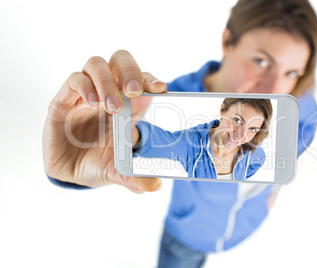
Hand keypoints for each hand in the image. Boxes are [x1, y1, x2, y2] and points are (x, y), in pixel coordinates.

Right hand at [42, 50, 166, 192]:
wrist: (69, 173)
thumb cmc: (99, 164)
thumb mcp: (118, 171)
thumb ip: (134, 177)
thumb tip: (154, 186)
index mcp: (129, 105)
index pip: (142, 80)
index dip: (151, 80)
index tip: (160, 89)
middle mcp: (109, 94)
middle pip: (121, 62)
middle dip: (130, 71)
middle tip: (134, 91)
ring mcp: (87, 94)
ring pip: (97, 65)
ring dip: (107, 81)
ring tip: (111, 106)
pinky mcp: (64, 99)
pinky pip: (74, 80)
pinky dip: (84, 86)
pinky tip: (92, 102)